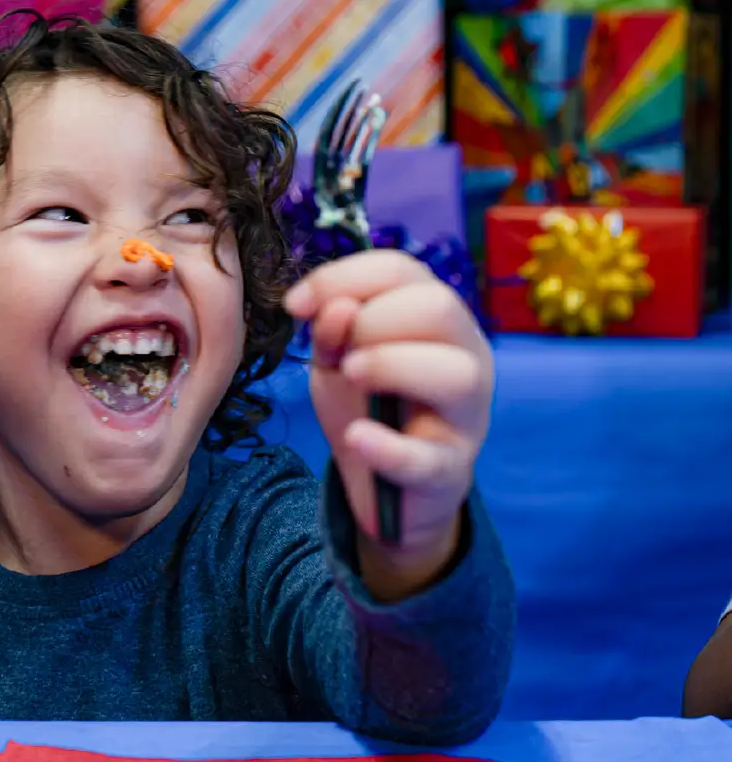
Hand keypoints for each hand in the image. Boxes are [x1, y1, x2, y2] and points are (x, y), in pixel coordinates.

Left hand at [285, 252, 492, 601]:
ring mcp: (467, 414)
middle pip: (440, 307)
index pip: (401, 271)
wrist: (385, 490)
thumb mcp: (336, 362)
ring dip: (392, 366)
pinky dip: (387, 447)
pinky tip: (356, 437)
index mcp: (435, 317)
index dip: (344, 277)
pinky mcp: (451, 470)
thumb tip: (337, 307)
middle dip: (374, 319)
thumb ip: (331, 332)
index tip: (295, 305)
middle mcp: (465, 355)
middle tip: (339, 353)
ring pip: (456, 374)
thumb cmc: (368, 408)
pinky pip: (429, 457)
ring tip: (352, 376)